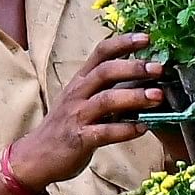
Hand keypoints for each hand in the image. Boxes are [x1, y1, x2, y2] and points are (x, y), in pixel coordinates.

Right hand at [11, 31, 166, 188]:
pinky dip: (126, 129)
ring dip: (134, 97)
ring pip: (106, 100)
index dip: (123, 43)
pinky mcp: (79, 139)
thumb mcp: (83, 100)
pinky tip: (143, 128)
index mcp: (81, 80)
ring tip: (157, 97)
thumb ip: (109, 89)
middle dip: (134, 68)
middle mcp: (78, 94)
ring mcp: (77, 116)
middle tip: (159, 68)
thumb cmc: (67, 125)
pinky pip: (105, 132)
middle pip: (105, 72)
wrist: (36, 156)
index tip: (146, 38)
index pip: (101, 53)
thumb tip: (146, 80)